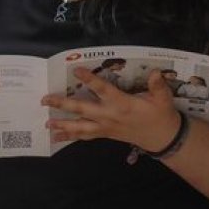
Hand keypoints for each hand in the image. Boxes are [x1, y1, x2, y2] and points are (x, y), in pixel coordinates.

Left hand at [42, 67, 181, 150]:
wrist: (162, 138)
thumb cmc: (160, 115)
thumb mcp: (163, 99)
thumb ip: (158, 86)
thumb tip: (155, 72)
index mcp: (122, 104)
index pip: (103, 90)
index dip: (90, 80)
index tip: (76, 70)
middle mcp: (110, 116)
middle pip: (83, 110)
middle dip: (63, 105)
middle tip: (45, 100)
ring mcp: (105, 127)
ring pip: (80, 127)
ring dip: (63, 125)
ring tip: (47, 124)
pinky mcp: (105, 134)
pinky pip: (85, 136)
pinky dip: (70, 136)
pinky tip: (57, 137)